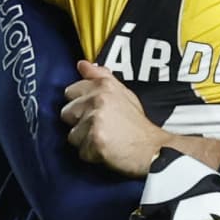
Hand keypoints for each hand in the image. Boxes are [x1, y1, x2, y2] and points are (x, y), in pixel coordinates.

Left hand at [63, 62, 171, 176]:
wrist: (152, 149)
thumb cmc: (136, 124)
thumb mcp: (123, 93)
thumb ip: (100, 77)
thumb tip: (82, 64)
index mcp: (103, 85)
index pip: (71, 91)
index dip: (80, 105)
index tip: (95, 112)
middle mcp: (98, 99)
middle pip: (67, 113)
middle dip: (79, 123)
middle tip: (101, 127)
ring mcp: (96, 120)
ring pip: (72, 135)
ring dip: (85, 141)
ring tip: (105, 139)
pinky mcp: (96, 140)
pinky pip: (81, 152)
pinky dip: (92, 155)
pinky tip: (107, 150)